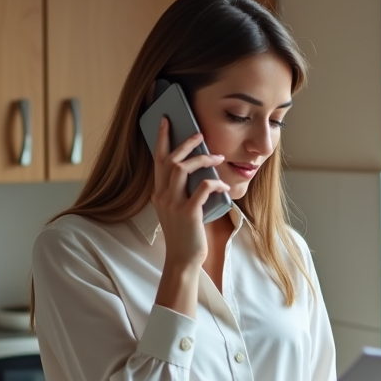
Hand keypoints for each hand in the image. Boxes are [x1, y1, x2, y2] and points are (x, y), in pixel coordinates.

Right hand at [148, 117, 230, 268]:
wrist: (183, 259)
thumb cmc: (185, 235)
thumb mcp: (177, 210)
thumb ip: (181, 192)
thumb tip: (200, 173)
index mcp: (159, 193)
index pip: (157, 160)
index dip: (161, 139)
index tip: (166, 121)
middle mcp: (162, 196)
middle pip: (168, 159)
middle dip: (183, 142)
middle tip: (199, 133)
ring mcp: (173, 204)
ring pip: (181, 169)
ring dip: (201, 159)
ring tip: (217, 157)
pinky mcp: (188, 213)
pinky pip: (202, 189)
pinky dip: (215, 183)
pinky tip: (224, 185)